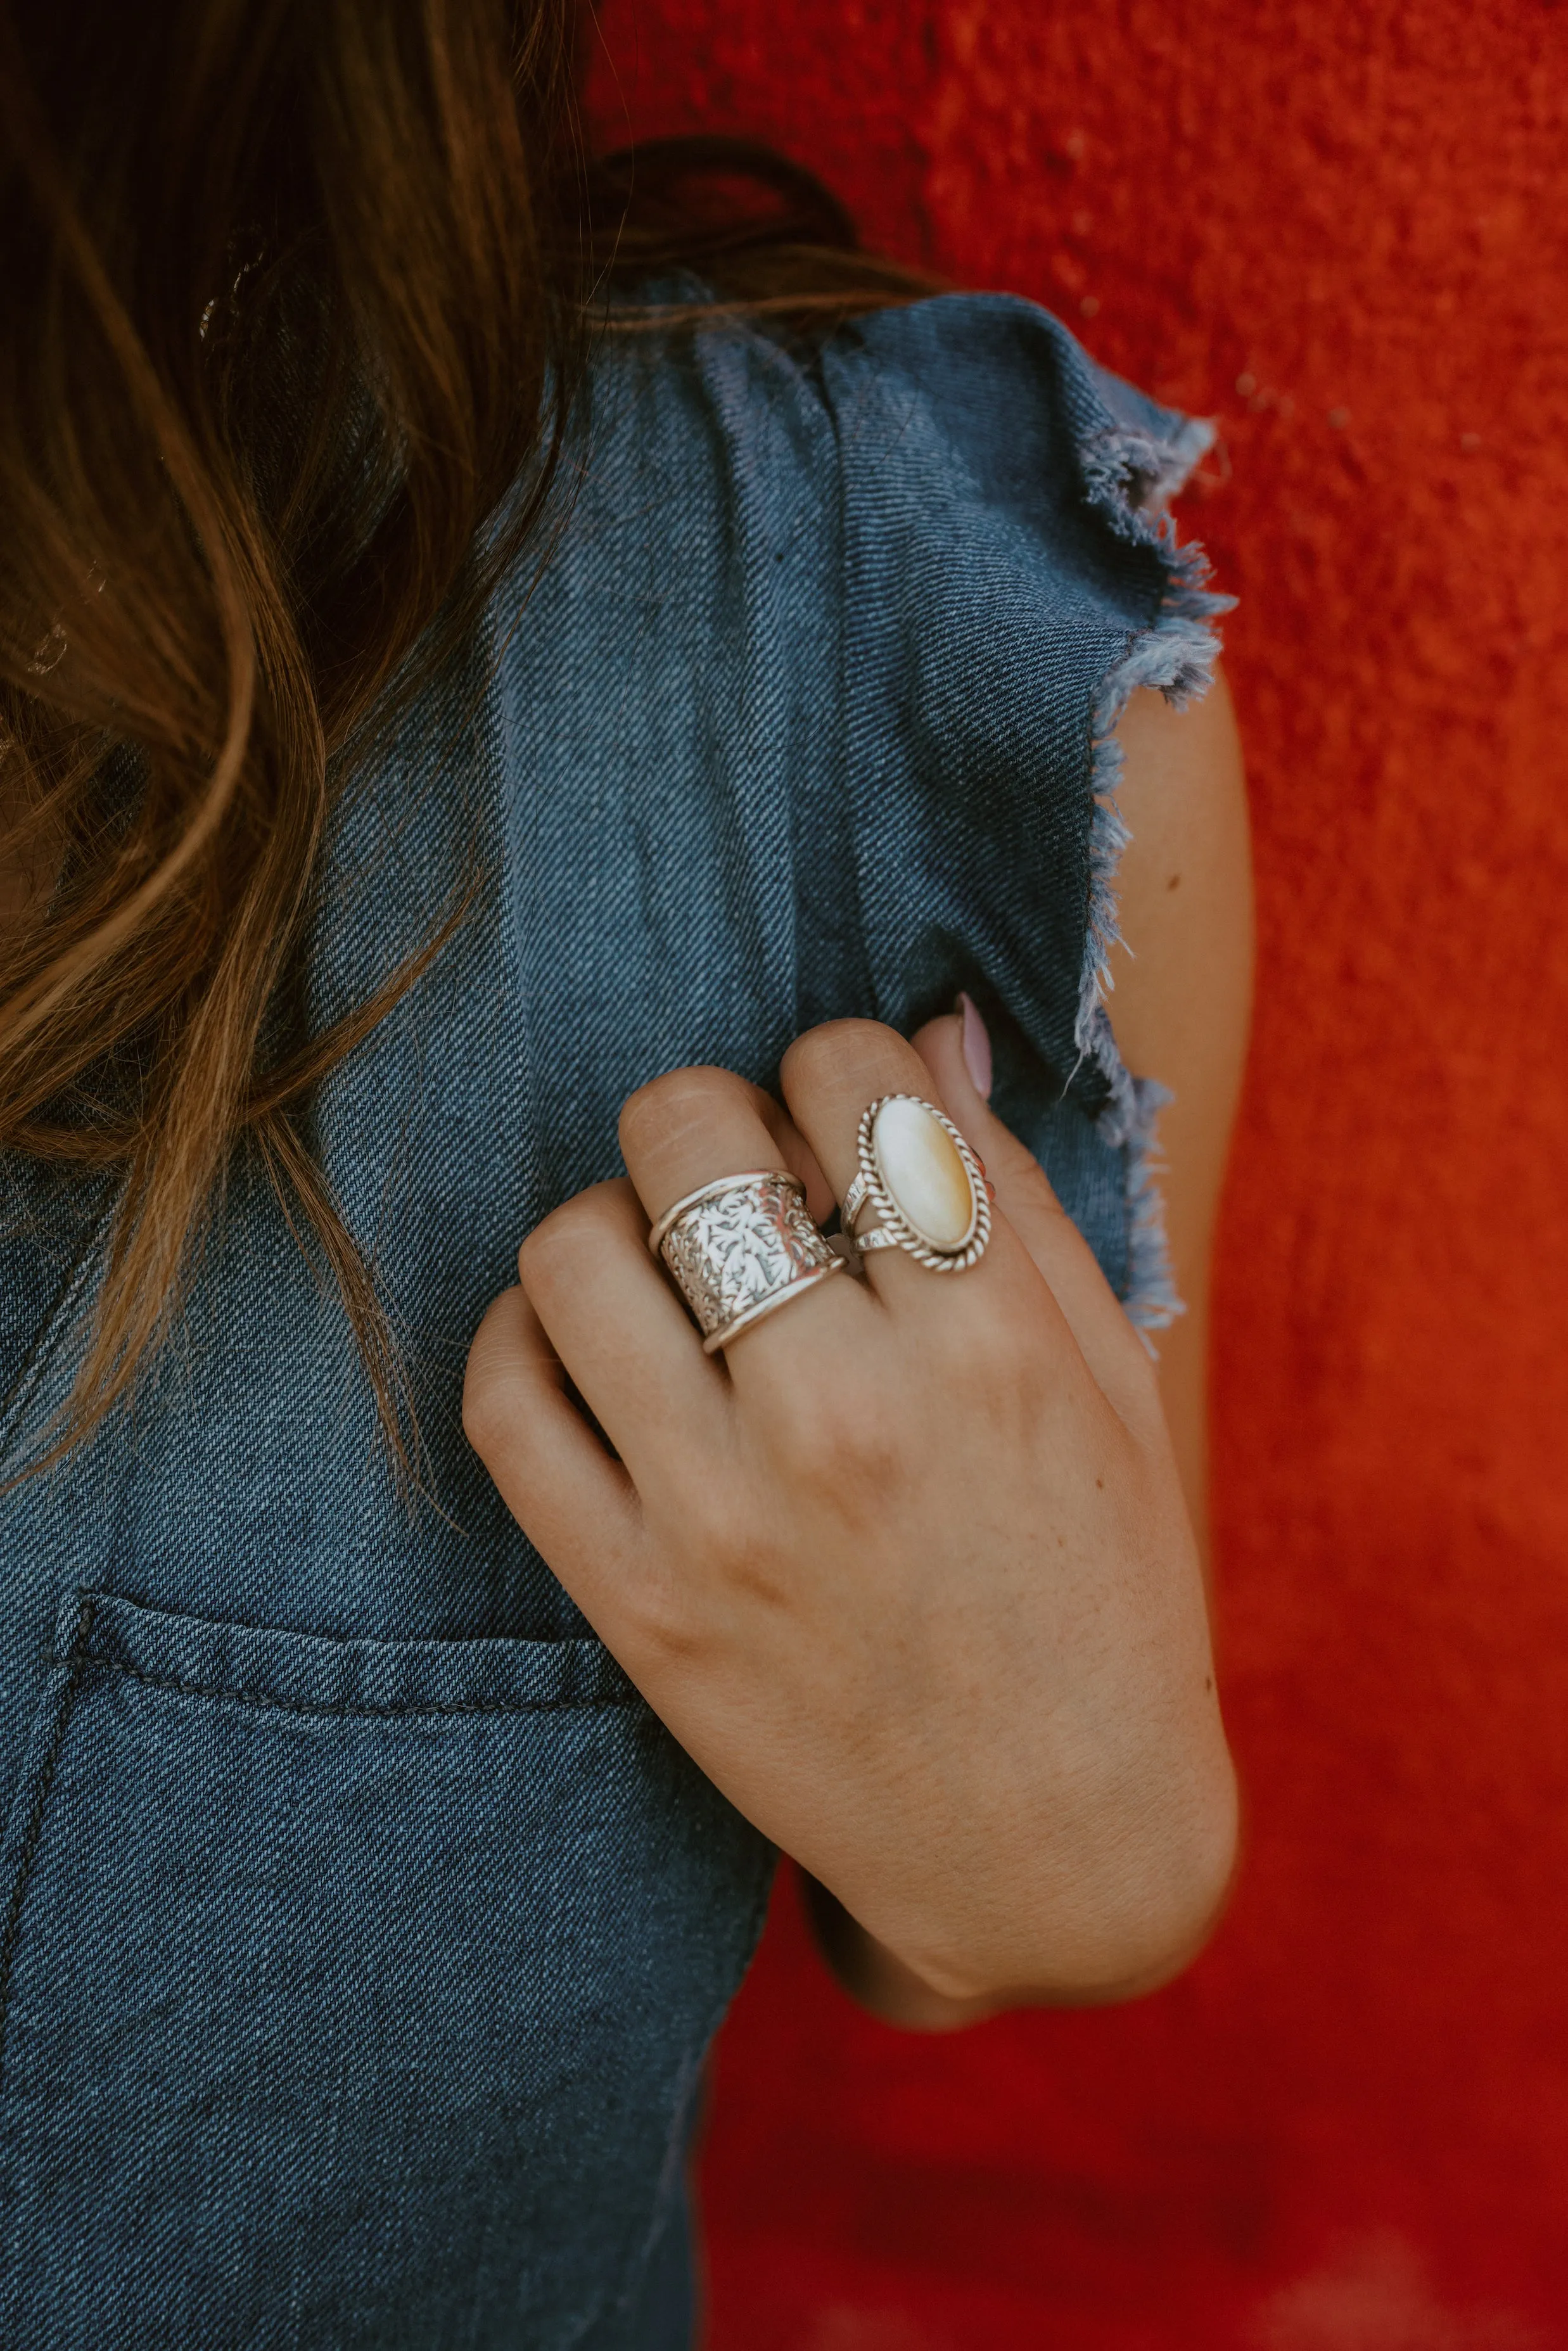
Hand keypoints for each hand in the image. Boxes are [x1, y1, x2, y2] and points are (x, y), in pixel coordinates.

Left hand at [463, 1015, 1236, 2007]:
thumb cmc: (1109, 1600)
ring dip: (615, 1227)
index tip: (844, 1133)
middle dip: (712, 1123)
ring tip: (671, 1282)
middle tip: (745, 1191)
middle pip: (685, 1130)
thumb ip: (1018, 1204)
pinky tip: (593, 1355)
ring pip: (573, 1247)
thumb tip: (930, 1036)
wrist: (1057, 1847)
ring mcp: (725, 1517)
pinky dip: (527, 1339)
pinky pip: (504, 1400)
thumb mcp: (1114, 1389)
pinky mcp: (634, 1607)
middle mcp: (850, 1417)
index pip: (850, 1072)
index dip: (838, 1072)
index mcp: (992, 1347)